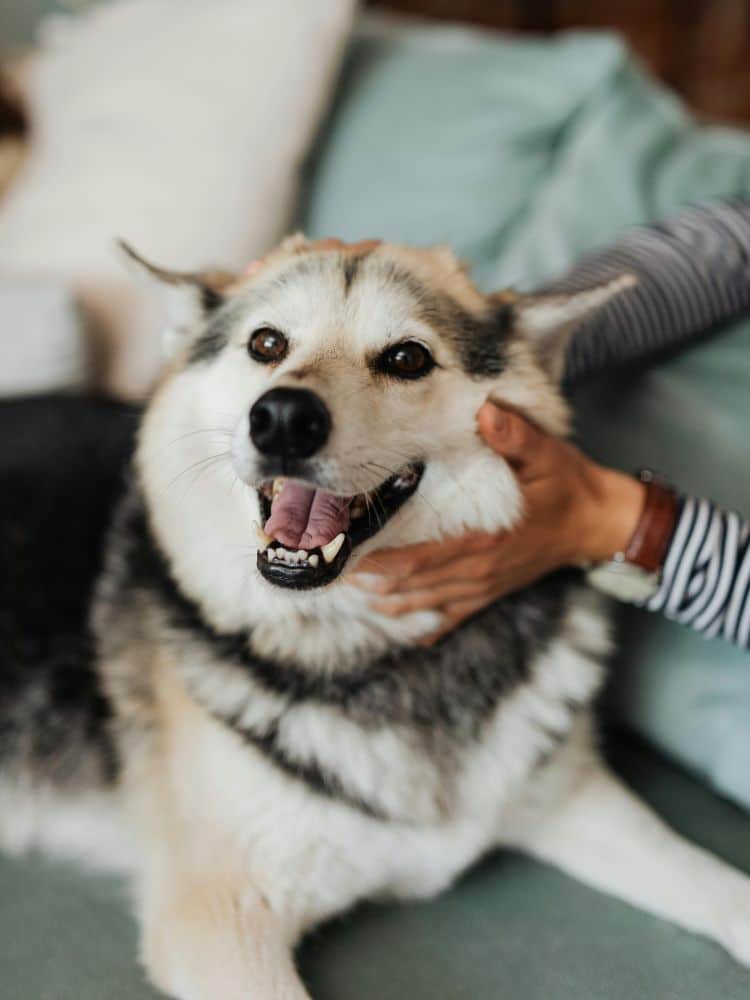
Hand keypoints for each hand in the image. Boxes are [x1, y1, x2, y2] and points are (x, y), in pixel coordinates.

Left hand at [351, 401, 645, 642]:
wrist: (598, 523)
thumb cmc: (565, 484)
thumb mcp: (545, 453)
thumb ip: (514, 434)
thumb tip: (484, 411)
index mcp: (486, 539)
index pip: (424, 558)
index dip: (385, 563)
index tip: (351, 558)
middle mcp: (480, 569)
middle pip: (417, 584)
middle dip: (376, 582)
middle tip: (337, 574)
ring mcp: (486, 585)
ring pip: (429, 602)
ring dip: (393, 602)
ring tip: (358, 597)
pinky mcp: (492, 591)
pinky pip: (453, 616)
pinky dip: (426, 623)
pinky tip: (403, 627)